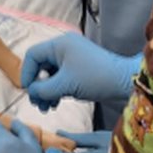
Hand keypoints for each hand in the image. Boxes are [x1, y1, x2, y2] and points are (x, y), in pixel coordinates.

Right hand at [20, 34, 141, 111]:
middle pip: (40, 65)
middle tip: (38, 104)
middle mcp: (64, 48)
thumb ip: (43, 89)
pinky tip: (55, 103)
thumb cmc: (95, 78)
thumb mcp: (65, 85)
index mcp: (59, 44)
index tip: (27, 91)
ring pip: (50, 74)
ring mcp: (72, 58)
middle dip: (37, 86)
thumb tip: (30, 92)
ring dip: (46, 91)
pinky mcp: (79, 69)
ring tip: (47, 107)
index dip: (26, 73)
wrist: (125, 82)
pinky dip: (56, 90)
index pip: (33, 55)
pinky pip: (60, 78)